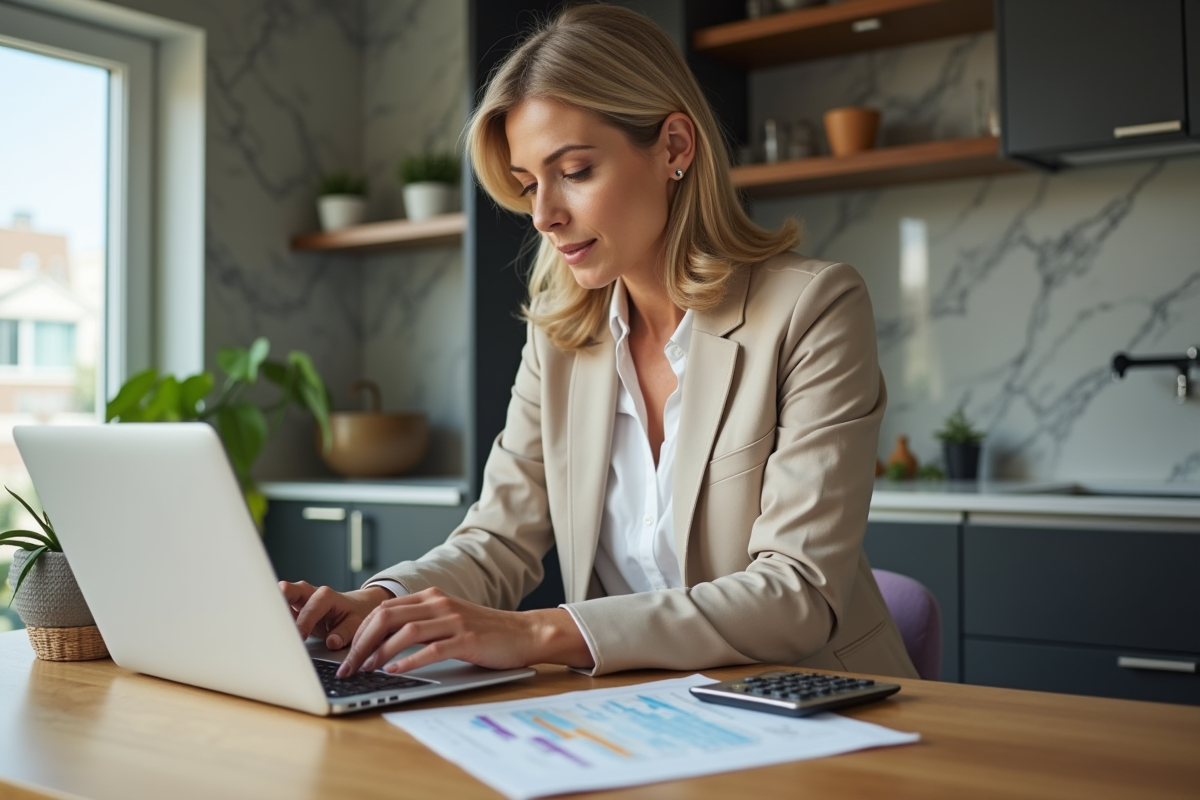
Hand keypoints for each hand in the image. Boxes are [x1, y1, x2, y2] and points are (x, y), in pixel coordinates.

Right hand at [279, 580, 390, 649]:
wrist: (355, 606)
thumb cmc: (355, 613)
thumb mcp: (356, 623)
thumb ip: (344, 633)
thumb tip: (332, 642)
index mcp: (326, 596)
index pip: (311, 607)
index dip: (304, 622)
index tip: (299, 636)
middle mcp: (309, 593)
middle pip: (287, 591)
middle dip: (276, 602)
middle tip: (269, 622)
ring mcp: (298, 598)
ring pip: (278, 598)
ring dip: (271, 611)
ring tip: (266, 629)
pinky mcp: (291, 607)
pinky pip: (278, 609)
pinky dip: (273, 619)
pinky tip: (269, 631)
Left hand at [335, 587, 593, 676]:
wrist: (523, 633)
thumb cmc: (483, 632)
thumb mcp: (446, 621)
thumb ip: (419, 625)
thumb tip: (380, 645)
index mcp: (430, 597)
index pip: (382, 609)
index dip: (359, 632)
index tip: (347, 654)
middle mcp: (439, 603)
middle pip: (387, 616)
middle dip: (361, 642)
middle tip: (349, 666)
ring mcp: (453, 620)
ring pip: (405, 631)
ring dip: (379, 652)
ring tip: (367, 670)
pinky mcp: (467, 639)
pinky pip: (432, 649)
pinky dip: (409, 660)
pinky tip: (395, 671)